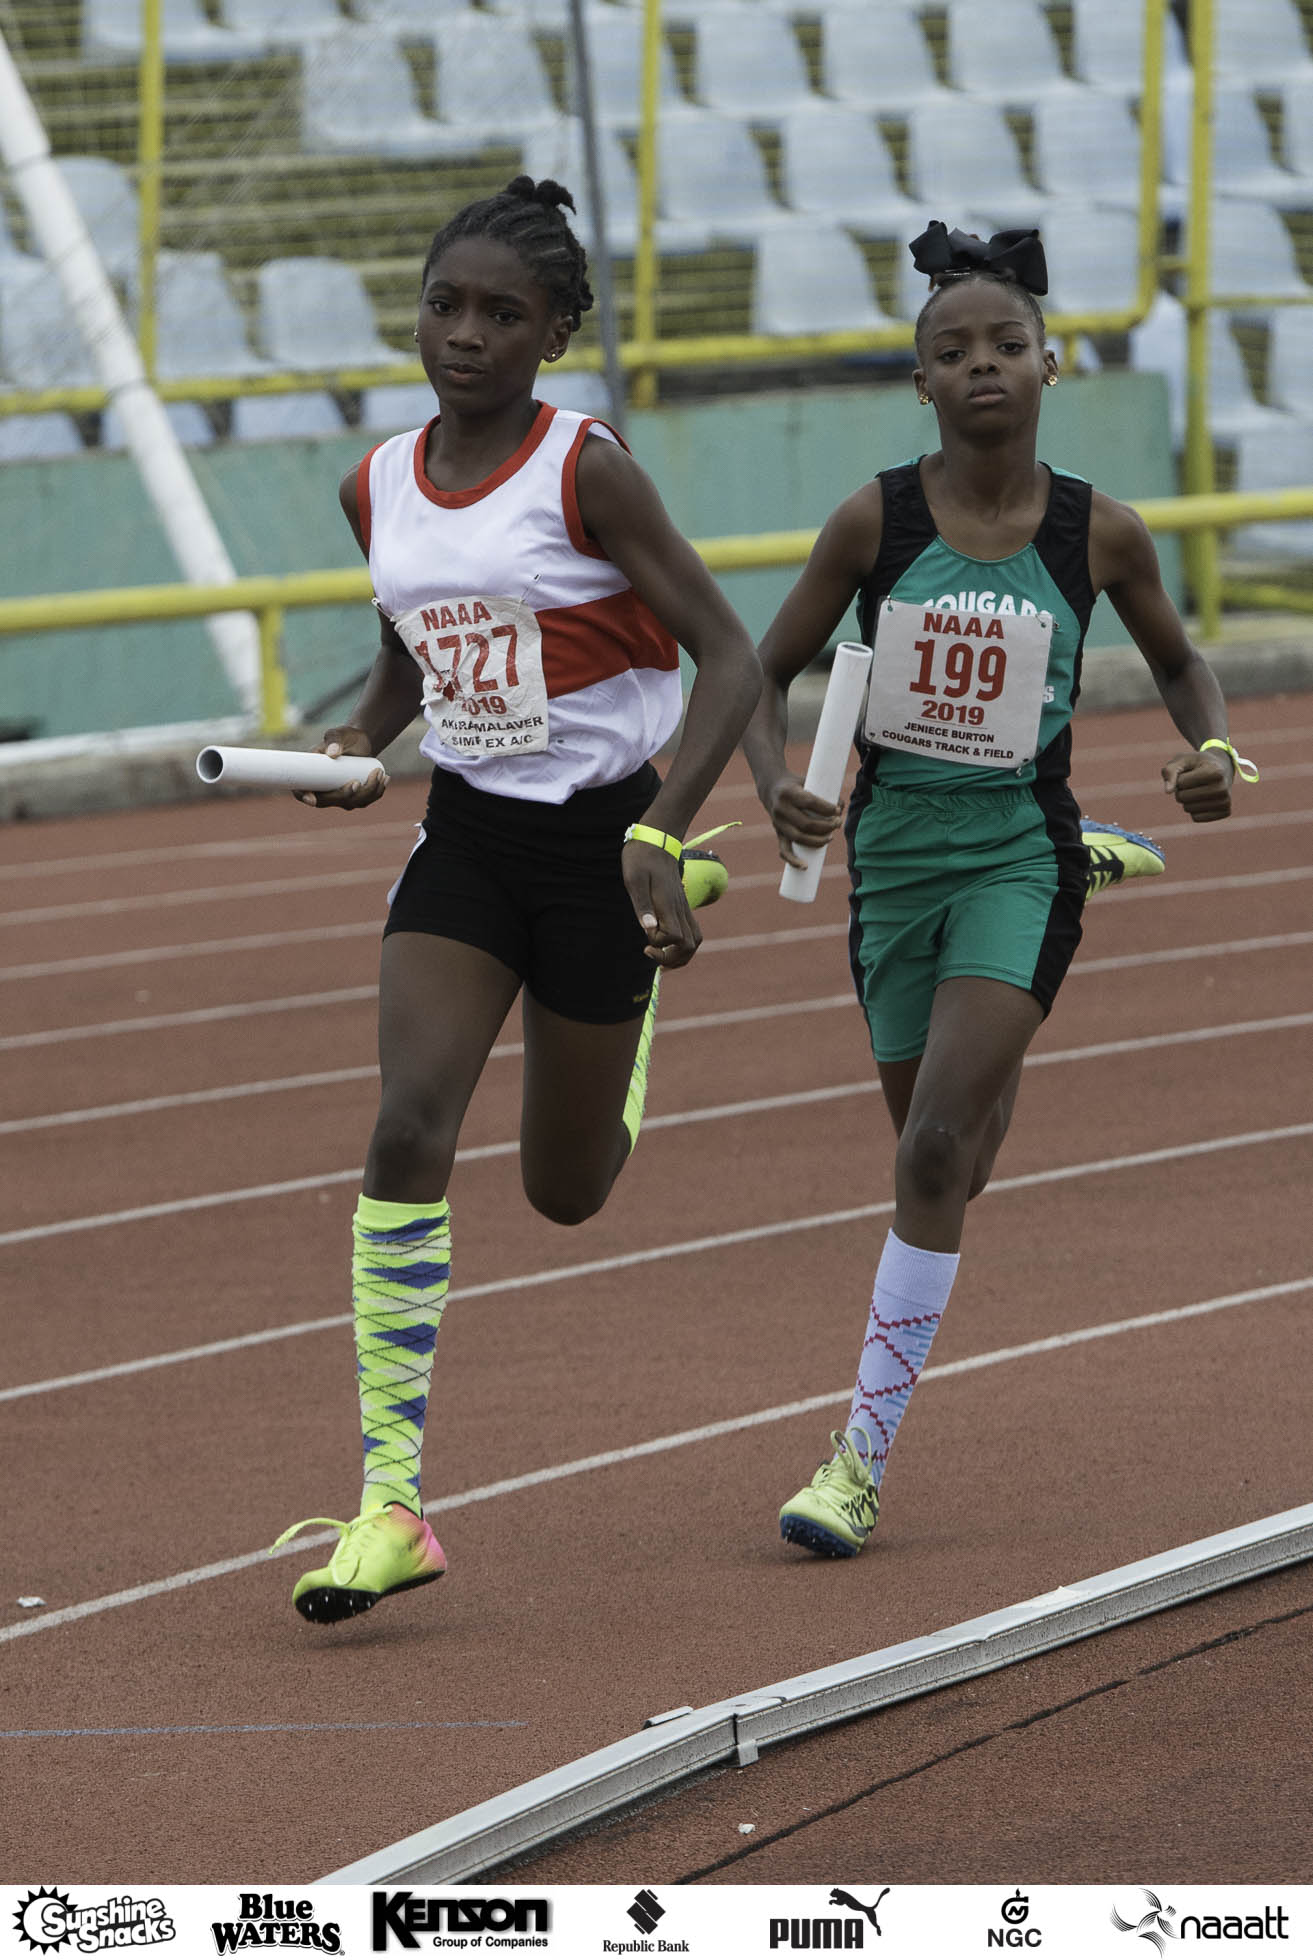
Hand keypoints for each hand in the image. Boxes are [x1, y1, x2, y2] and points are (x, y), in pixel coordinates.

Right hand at [296, 726, 388, 809]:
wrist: (360, 741)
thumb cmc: (343, 737)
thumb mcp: (337, 734)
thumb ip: (333, 739)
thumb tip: (332, 754)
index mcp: (310, 777)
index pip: (302, 792)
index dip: (305, 798)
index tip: (312, 799)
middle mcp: (324, 791)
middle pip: (331, 802)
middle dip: (345, 795)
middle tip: (356, 782)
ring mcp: (341, 797)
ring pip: (352, 803)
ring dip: (367, 791)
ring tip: (377, 771)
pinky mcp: (356, 797)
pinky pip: (366, 800)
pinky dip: (377, 791)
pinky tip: (384, 778)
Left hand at [622, 839, 700, 968]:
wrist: (656, 841)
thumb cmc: (641, 859)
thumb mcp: (634, 880)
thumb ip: (642, 906)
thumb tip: (649, 929)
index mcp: (668, 904)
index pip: (674, 937)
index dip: (660, 945)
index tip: (643, 941)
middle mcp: (680, 909)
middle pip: (690, 946)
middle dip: (672, 958)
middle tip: (651, 953)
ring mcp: (684, 908)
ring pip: (695, 941)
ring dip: (680, 955)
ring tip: (661, 955)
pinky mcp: (682, 906)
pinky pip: (692, 932)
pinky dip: (683, 945)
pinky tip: (666, 942)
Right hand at [766, 773, 843, 867]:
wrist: (771, 788)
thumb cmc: (796, 785)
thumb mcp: (808, 781)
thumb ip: (825, 793)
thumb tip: (841, 808)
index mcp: (788, 793)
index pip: (809, 802)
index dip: (826, 808)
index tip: (838, 810)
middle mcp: (780, 809)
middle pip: (806, 823)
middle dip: (826, 826)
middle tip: (838, 823)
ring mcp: (778, 823)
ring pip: (798, 837)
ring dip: (817, 841)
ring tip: (831, 837)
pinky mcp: (778, 833)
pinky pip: (784, 850)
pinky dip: (793, 860)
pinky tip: (804, 866)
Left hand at [1162, 749, 1232, 822]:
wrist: (1222, 770)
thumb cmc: (1198, 764)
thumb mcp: (1182, 760)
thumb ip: (1170, 771)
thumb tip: (1168, 791)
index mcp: (1215, 771)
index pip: (1180, 782)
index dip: (1180, 777)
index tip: (1192, 772)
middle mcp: (1223, 787)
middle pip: (1183, 797)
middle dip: (1181, 790)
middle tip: (1194, 782)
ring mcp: (1225, 801)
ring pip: (1188, 809)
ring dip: (1187, 800)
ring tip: (1199, 789)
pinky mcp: (1224, 812)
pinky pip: (1196, 818)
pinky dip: (1194, 810)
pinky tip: (1204, 799)